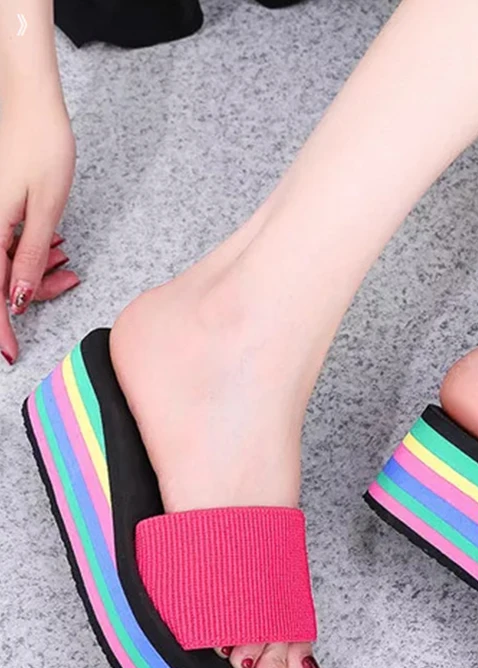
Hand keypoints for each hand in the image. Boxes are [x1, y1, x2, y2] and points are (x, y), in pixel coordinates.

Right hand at [0, 97, 76, 363]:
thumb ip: (27, 255)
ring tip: (63, 257)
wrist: (30, 99)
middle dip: (29, 290)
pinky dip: (28, 250)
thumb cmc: (42, 145)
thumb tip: (15, 297)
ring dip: (31, 269)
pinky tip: (51, 244)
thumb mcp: (46, 208)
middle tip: (65, 280)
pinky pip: (2, 241)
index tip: (10, 352)